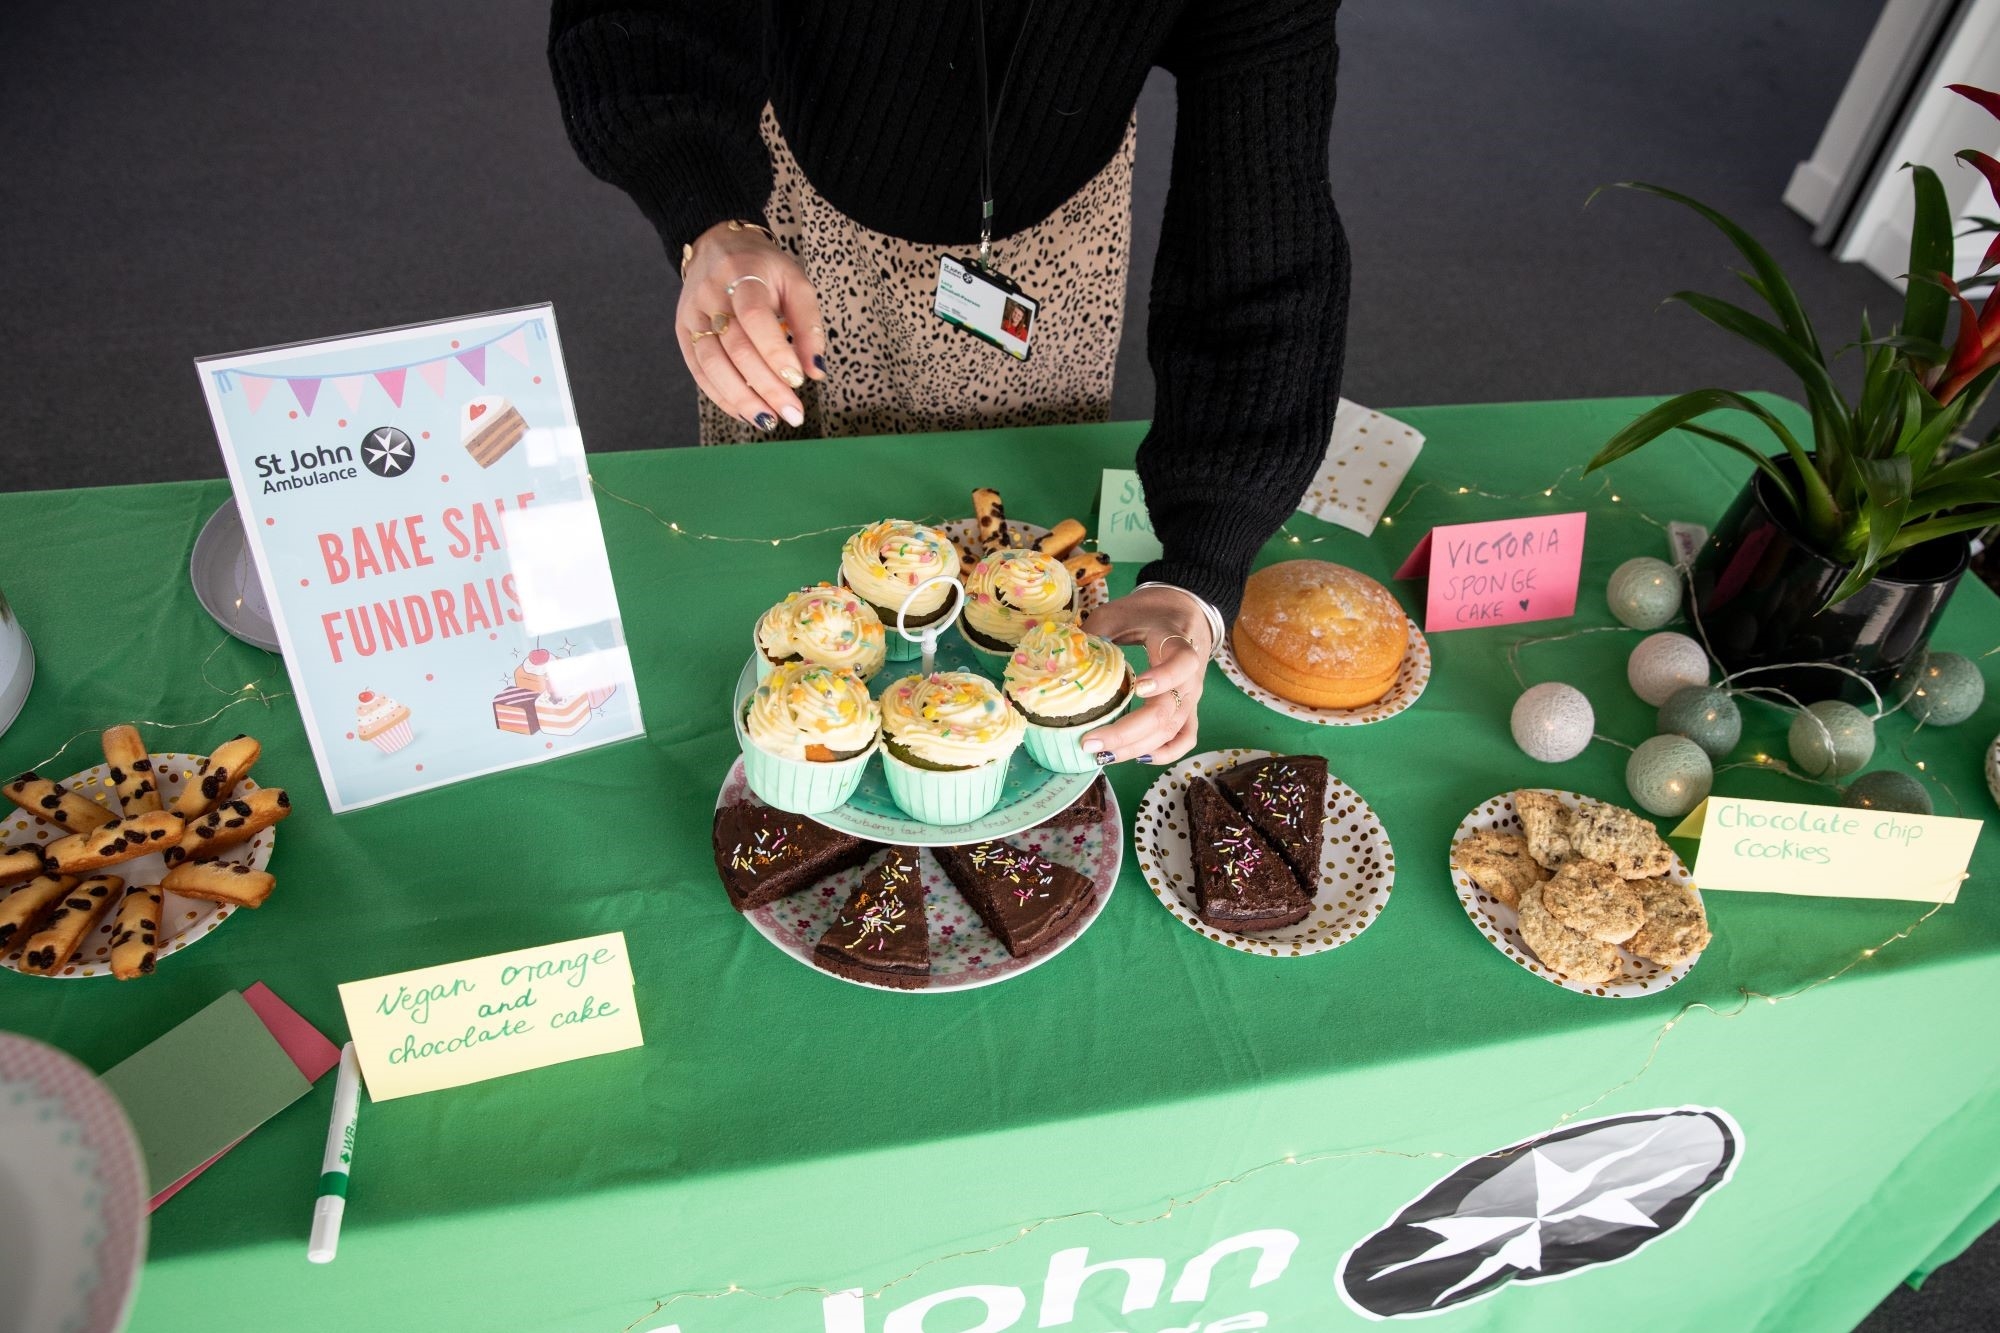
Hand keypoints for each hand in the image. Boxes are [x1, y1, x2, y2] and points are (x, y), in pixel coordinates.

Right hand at [676, 221, 827, 430]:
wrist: (717, 245)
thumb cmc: (763, 269)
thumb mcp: (795, 283)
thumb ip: (808, 325)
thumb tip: (816, 370)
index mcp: (742, 274)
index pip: (754, 318)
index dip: (775, 352)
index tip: (798, 380)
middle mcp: (711, 295)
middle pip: (735, 348)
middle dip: (766, 386)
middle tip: (793, 413)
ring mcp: (692, 314)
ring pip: (712, 364)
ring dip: (742, 399)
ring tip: (770, 420)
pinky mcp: (684, 332)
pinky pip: (699, 371)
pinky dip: (722, 397)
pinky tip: (746, 412)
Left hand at [1078, 585, 1215, 765]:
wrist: (1182, 611)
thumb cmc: (1148, 612)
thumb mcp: (1119, 612)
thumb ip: (1094, 631)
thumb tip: (1062, 657)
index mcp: (1176, 645)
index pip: (1182, 663)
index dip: (1163, 678)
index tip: (1137, 688)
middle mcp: (1190, 677)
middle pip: (1166, 712)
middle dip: (1127, 732)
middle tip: (1090, 742)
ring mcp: (1192, 697)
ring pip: (1171, 731)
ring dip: (1136, 747)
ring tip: (1102, 755)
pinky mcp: (1189, 709)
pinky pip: (1185, 738)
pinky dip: (1166, 752)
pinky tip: (1139, 758)